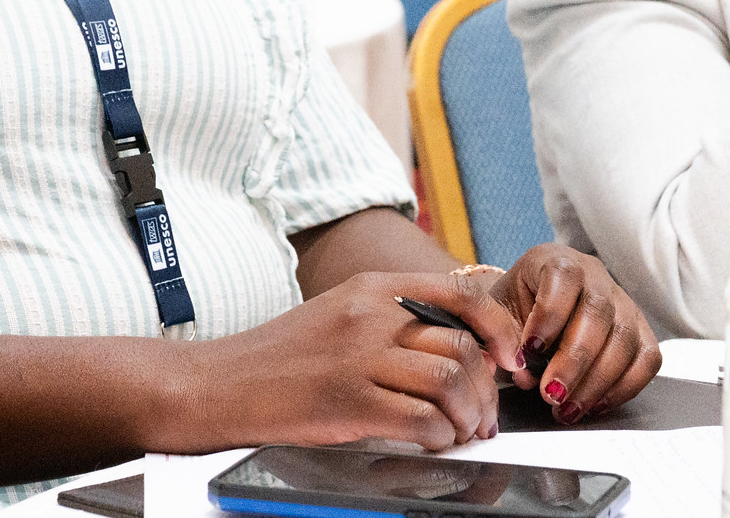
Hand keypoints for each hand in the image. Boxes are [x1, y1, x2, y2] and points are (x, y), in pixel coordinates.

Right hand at [186, 269, 524, 451]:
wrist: (221, 383)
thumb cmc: (282, 355)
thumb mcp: (340, 313)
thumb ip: (393, 316)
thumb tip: (459, 341)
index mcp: (372, 287)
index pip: (460, 294)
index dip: (497, 329)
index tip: (509, 359)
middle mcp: (370, 315)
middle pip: (461, 345)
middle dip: (485, 388)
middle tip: (483, 415)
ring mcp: (358, 357)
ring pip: (448, 381)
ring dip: (466, 415)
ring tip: (461, 432)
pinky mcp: (347, 402)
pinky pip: (419, 419)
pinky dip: (439, 436)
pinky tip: (433, 441)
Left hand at [487, 244, 660, 423]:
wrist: (531, 309)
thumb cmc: (512, 310)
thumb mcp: (494, 313)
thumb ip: (499, 337)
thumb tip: (522, 371)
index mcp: (553, 260)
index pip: (563, 275)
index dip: (549, 314)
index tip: (529, 350)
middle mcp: (594, 275)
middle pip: (598, 312)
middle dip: (575, 360)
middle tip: (551, 395)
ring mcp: (622, 301)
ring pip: (625, 338)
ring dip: (597, 381)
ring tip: (568, 410)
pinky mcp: (640, 330)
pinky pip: (647, 358)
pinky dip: (624, 387)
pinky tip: (595, 404)